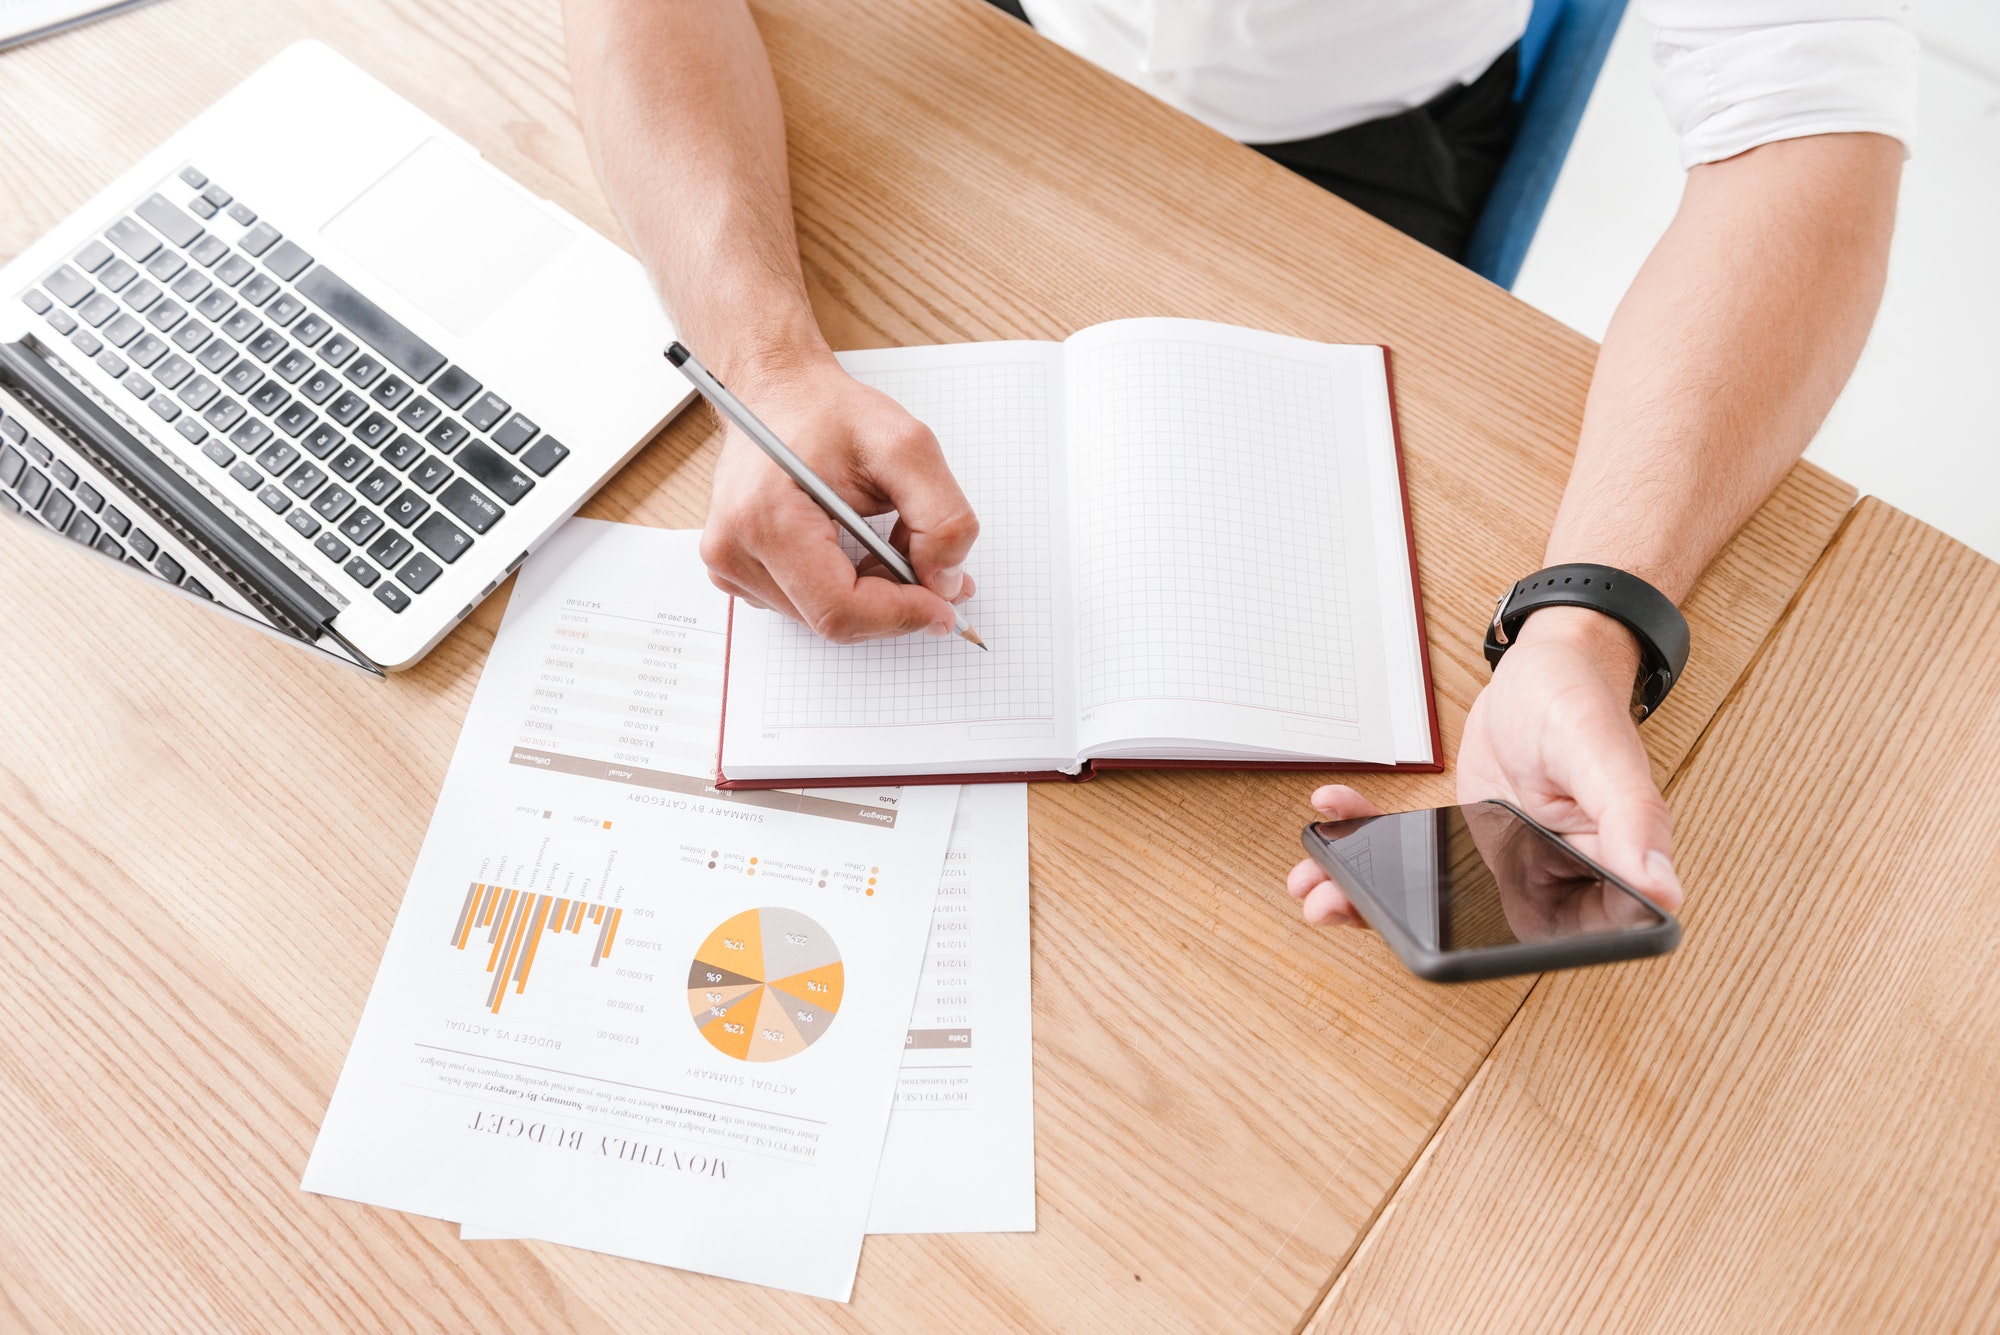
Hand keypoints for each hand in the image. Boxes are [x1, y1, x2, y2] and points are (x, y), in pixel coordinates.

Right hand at [698, 352, 978, 641]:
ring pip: (826, 618)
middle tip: (934, 568)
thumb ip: (942, 517)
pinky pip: (809, 606)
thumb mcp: (906, 445)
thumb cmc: (828, 413)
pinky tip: (860, 550)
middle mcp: (734, 551)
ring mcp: (730, 566)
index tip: (945, 604)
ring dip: (874, 596)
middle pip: (836, 620)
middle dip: (895, 604)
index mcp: (764, 519)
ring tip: (891, 542)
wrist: (778, 394)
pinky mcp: (739, 572)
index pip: (840, 609)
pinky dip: (849, 590)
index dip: (902, 615)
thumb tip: (946, 584)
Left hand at [1286, 607, 1685, 928]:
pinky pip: (1412, 848)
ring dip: (1365, 890)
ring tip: (1312, 882)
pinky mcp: (1465, 831)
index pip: (1542, 938)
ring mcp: (1499, 856)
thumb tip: (1664, 890)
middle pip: (1469, 923)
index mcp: (1595, 876)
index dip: (1475, 949)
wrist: (1549, 661)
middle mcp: (1547, 877)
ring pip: (1431, 893)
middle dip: (1393, 922)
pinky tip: (1333, 814)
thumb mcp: (1603, 754)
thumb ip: (1633, 818)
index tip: (1413, 939)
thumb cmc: (1584, 701)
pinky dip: (1367, 835)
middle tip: (1330, 908)